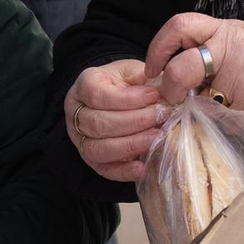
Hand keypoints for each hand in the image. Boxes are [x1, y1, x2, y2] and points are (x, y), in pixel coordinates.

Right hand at [64, 58, 170, 182]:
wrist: (118, 97)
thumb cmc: (127, 84)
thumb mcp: (134, 72)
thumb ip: (146, 80)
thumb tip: (167, 93)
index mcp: (84, 85)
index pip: (98, 95)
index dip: (128, 99)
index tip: (154, 95)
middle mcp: (75, 113)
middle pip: (98, 123)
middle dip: (134, 122)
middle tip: (162, 117)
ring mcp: (79, 138)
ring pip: (98, 148)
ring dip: (130, 145)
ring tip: (156, 137)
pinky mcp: (91, 159)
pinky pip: (104, 170)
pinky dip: (124, 171)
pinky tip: (143, 166)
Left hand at [144, 14, 243, 124]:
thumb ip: (215, 55)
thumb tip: (184, 79)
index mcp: (226, 31)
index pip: (181, 25)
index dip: (159, 47)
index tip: (151, 69)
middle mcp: (229, 50)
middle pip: (181, 64)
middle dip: (169, 84)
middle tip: (171, 96)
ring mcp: (240, 79)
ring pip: (198, 96)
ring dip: (195, 108)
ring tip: (205, 110)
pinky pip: (223, 120)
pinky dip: (222, 125)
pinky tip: (233, 121)